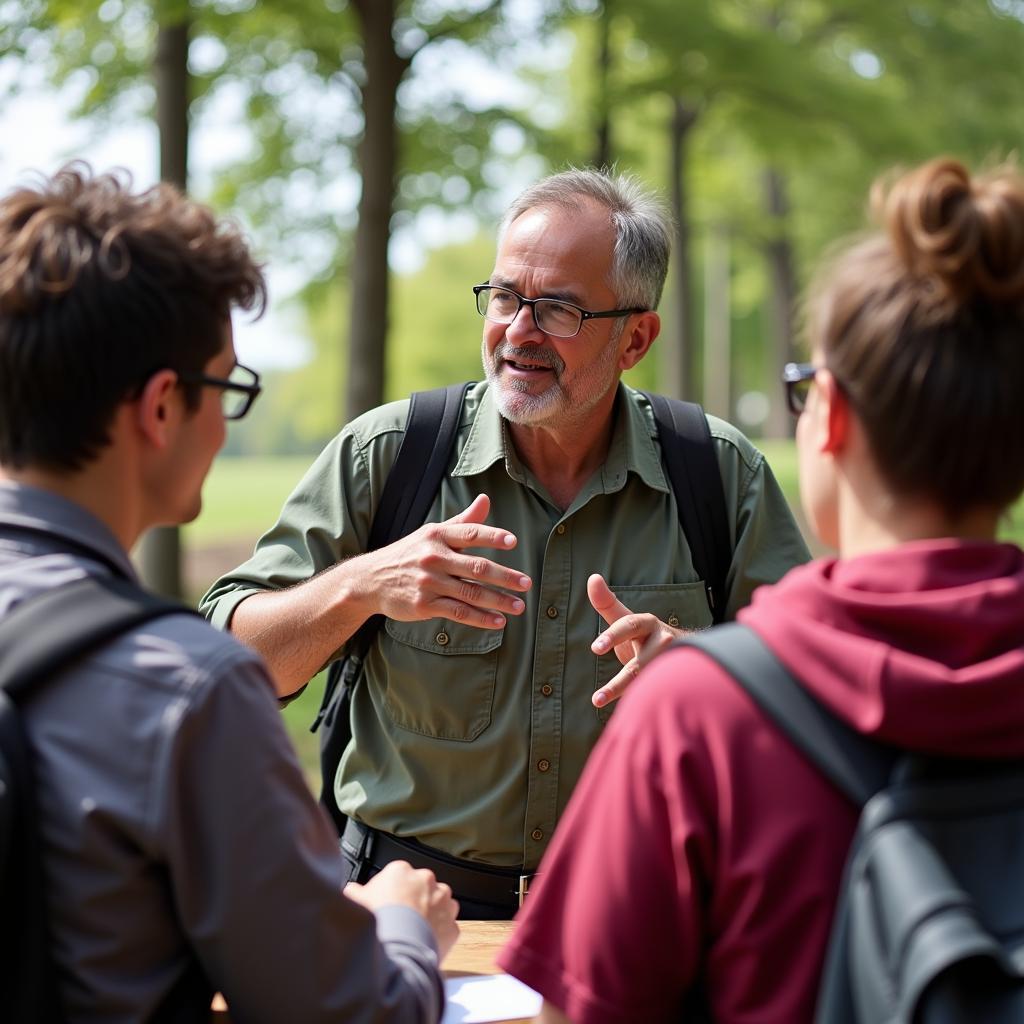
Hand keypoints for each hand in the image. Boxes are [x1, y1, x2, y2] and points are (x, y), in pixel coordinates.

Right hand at [345, 860, 459, 960]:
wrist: (397, 952)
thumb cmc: (376, 925)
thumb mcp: (355, 903)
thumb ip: (355, 892)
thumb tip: (352, 891)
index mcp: (401, 871)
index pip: (397, 877)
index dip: (390, 892)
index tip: (386, 905)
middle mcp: (426, 880)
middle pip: (419, 888)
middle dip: (412, 901)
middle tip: (399, 920)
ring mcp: (443, 902)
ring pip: (438, 904)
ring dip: (429, 914)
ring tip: (411, 932)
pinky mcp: (452, 924)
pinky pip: (447, 927)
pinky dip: (438, 934)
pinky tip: (422, 943)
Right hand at [355, 493, 531, 629]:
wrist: (370, 580)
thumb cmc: (408, 553)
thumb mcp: (432, 534)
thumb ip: (463, 521)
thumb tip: (486, 499)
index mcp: (437, 536)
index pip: (470, 533)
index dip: (492, 536)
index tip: (513, 542)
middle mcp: (433, 557)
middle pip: (477, 567)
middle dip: (505, 576)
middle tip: (527, 583)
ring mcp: (428, 582)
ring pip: (471, 593)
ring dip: (498, 601)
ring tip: (519, 606)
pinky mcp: (424, 605)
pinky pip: (458, 612)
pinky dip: (480, 618)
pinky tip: (498, 621)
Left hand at [587, 573, 684, 706]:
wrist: (684, 654)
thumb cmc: (643, 636)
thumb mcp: (625, 619)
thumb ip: (606, 603)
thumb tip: (593, 577)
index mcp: (648, 624)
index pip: (629, 626)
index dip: (612, 636)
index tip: (595, 648)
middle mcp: (664, 643)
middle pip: (639, 665)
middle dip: (620, 682)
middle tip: (596, 699)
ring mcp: (673, 665)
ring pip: (649, 684)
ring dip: (629, 700)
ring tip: (602, 709)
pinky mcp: (679, 683)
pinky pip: (660, 696)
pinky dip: (645, 706)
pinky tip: (631, 718)